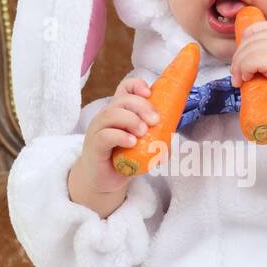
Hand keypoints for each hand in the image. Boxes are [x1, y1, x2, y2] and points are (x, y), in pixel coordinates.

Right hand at [79, 75, 163, 193]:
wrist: (103, 181)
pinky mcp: (94, 145)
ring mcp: (98, 129)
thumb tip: (171, 142)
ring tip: (143, 132)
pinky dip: (121, 136)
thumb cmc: (123, 160)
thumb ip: (157, 141)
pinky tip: (132, 143)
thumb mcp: (144, 147)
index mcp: (120, 111)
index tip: (150, 93)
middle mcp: (107, 116)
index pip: (125, 88)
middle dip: (142, 106)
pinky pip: (105, 135)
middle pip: (122, 100)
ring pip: (112, 114)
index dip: (137, 86)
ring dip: (132, 120)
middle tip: (155, 120)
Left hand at [230, 22, 266, 114]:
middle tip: (237, 75)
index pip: (261, 28)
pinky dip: (243, 69)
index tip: (243, 58)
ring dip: (238, 65)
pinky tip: (246, 80)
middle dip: (239, 56)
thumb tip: (252, 69)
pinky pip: (252, 59)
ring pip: (249, 49)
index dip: (246, 41)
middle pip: (251, 38)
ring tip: (239, 81)